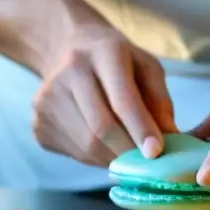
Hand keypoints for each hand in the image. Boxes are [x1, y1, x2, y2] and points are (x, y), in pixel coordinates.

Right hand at [31, 25, 177, 166]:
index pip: (122, 99)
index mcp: (103, 52)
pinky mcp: (38, 123)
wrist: (63, 47)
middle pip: (101, 128)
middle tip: (148, 163)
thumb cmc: (115, 60)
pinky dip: (95, 158)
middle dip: (129, 152)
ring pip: (86, 146)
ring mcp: (47, 99)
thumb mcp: (145, 66)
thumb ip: (160, 101)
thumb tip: (172, 139)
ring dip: (114, 158)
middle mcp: (70, 72)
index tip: (156, 152)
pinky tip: (102, 144)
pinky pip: (74, 153)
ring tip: (126, 152)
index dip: (140, 128)